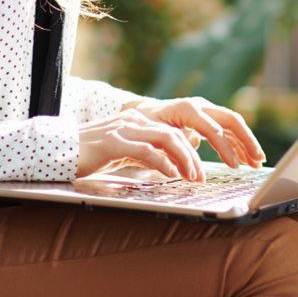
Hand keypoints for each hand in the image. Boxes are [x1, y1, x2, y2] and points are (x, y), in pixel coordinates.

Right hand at [75, 97, 264, 181]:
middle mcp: (140, 118)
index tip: (240, 156)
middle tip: (232, 165)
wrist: (56, 151)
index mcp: (147, 119)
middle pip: (185, 127)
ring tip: (196, 177)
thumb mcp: (130, 152)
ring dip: (187, 159)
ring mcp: (127, 127)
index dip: (217, 138)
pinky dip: (162, 164)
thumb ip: (155, 152)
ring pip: (168, 137)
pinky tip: (172, 177)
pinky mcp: (113, 141)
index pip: (189, 125)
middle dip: (214, 146)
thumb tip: (180, 162)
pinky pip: (146, 150)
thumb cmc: (94, 155)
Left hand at [125, 97, 264, 173]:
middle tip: (258, 159)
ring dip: (246, 142)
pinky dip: (237, 143)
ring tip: (257, 162)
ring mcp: (204, 110)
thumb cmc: (145, 125)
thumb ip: (175, 151)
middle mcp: (200, 106)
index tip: (235, 166)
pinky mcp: (206, 117)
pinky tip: (245, 157)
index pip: (214, 129)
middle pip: (231, 120)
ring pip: (232, 123)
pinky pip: (226, 129)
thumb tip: (192, 170)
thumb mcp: (155, 137)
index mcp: (187, 109)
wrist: (140, 112)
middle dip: (247, 140)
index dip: (226, 149)